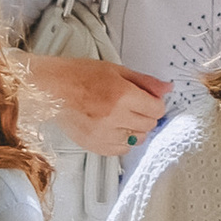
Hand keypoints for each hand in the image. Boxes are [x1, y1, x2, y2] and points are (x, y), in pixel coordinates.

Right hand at [24, 55, 170, 149]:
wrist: (52, 89)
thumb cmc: (81, 75)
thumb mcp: (117, 70)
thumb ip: (145, 82)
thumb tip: (168, 89)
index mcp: (123, 95)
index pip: (157, 110)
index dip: (155, 104)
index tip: (149, 100)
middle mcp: (115, 117)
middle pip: (149, 126)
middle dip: (146, 115)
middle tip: (133, 106)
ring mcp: (104, 134)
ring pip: (137, 140)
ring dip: (135, 129)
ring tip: (121, 117)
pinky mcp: (94, 145)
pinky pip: (120, 150)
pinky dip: (121, 141)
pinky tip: (113, 128)